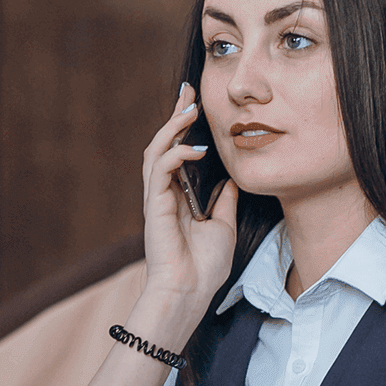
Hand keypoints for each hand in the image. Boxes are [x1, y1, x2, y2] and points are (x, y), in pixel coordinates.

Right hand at [138, 83, 238, 330]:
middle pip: (163, 144)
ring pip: (156, 151)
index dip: (184, 127)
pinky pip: (159, 170)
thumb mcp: (224, 226)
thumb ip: (224, 201)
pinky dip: (175, 154)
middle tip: (188, 92)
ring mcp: (157, 198)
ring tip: (188, 109)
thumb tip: (231, 180)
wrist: (189, 293)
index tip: (195, 103)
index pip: (178, 152)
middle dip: (174, 115)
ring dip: (172, 127)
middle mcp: (164, 193)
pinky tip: (194, 148)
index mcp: (178, 197)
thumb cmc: (203, 267)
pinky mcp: (154, 205)